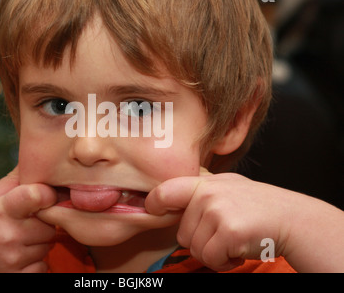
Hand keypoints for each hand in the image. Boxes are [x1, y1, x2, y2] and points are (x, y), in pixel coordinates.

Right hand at [0, 167, 56, 272]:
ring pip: (48, 245)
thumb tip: (40, 158)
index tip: (45, 197)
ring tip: (20, 238)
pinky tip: (21, 256)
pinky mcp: (12, 278)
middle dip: (43, 221)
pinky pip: (43, 267)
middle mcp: (7, 235)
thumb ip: (16, 180)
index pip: (37, 196)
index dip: (47, 194)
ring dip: (40, 242)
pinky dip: (36, 262)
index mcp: (1, 210)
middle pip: (50, 224)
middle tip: (28, 222)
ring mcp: (10, 259)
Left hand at [145, 171, 292, 270]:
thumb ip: (200, 188)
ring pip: (195, 249)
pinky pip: (210, 259)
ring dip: (213, 253)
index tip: (154, 210)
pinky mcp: (229, 232)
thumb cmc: (257, 204)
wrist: (292, 219)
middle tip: (224, 233)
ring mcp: (217, 212)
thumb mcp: (227, 185)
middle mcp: (207, 195)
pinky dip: (224, 262)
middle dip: (201, 241)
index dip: (154, 204)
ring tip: (233, 239)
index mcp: (204, 183)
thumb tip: (168, 194)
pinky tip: (238, 249)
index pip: (165, 191)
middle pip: (182, 234)